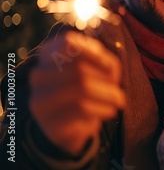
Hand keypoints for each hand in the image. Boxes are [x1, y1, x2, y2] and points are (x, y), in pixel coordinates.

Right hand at [29, 31, 124, 154]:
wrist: (71, 126)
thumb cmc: (87, 90)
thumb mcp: (96, 69)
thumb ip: (103, 60)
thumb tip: (109, 67)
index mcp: (49, 55)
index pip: (67, 43)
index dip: (93, 53)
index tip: (111, 68)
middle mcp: (39, 74)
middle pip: (79, 68)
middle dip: (106, 80)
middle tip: (119, 92)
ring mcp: (40, 98)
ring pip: (81, 88)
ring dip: (108, 95)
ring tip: (119, 101)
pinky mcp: (47, 119)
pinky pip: (81, 108)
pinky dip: (103, 108)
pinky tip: (110, 111)